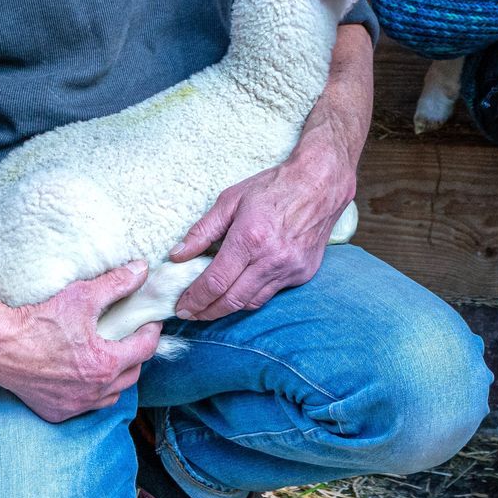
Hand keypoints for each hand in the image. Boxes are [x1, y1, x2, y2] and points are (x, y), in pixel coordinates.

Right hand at [0, 261, 162, 422]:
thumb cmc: (38, 320)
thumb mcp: (82, 296)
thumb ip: (116, 284)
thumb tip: (141, 270)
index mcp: (105, 364)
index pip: (146, 348)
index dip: (151, 331)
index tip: (149, 320)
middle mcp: (94, 391)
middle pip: (132, 373)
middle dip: (136, 354)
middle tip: (131, 335)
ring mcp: (75, 405)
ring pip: (111, 394)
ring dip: (117, 377)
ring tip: (112, 355)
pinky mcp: (56, 412)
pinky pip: (86, 405)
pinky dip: (92, 392)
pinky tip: (85, 376)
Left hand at [168, 137, 355, 319]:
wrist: (320, 184)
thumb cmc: (273, 187)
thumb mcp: (230, 199)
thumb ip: (202, 231)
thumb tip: (177, 256)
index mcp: (249, 238)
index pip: (215, 282)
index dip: (194, 299)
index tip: (181, 307)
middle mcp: (271, 259)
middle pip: (231, 301)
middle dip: (206, 312)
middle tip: (191, 314)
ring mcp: (290, 269)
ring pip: (252, 303)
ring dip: (228, 309)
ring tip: (210, 306)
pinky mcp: (303, 274)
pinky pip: (271, 294)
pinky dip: (252, 296)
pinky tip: (241, 289)